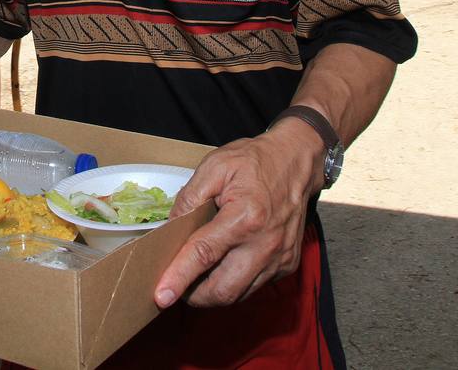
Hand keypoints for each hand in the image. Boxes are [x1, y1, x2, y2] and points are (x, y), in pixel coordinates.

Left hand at [154, 123, 321, 308]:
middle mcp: (265, 243)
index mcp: (245, 217)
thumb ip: (190, 198)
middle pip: (223, 289)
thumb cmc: (255, 161)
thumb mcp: (215, 166)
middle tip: (176, 284)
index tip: (162, 296)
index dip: (179, 276)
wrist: (296, 161)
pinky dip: (234, 282)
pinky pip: (255, 286)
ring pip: (239, 294)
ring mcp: (280, 257)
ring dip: (213, 292)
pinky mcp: (287, 264)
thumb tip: (171, 228)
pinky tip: (224, 264)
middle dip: (194, 295)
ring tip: (197, 276)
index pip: (204, 254)